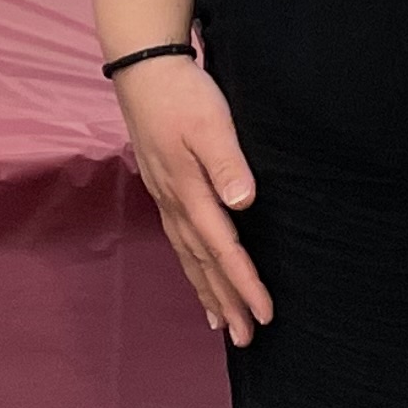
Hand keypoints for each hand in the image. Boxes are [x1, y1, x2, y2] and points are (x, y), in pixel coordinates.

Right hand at [119, 56, 270, 346]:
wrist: (143, 69)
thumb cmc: (181, 93)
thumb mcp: (210, 122)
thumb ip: (226, 162)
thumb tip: (243, 202)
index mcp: (189, 190)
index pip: (222, 247)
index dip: (244, 282)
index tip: (264, 314)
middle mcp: (175, 202)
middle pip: (203, 263)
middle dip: (225, 301)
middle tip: (244, 338)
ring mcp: (166, 197)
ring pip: (189, 256)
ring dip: (207, 291)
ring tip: (221, 323)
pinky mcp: (164, 187)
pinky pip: (180, 239)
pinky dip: (192, 266)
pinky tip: (198, 274)